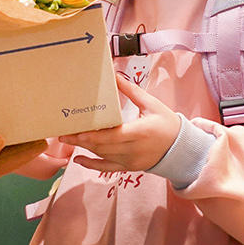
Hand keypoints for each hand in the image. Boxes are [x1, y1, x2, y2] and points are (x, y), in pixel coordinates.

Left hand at [60, 75, 180, 173]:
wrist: (180, 148)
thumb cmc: (167, 123)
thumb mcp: (151, 104)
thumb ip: (131, 91)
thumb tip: (114, 76)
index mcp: (140, 132)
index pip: (113, 136)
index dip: (94, 135)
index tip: (77, 131)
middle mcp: (134, 149)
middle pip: (103, 146)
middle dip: (82, 140)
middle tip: (63, 133)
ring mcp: (130, 160)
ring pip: (103, 155)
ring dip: (85, 148)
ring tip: (68, 139)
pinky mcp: (129, 167)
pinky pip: (107, 168)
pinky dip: (91, 166)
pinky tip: (77, 160)